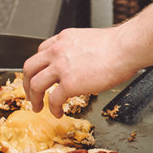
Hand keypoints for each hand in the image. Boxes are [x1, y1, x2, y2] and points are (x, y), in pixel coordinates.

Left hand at [23, 26, 141, 116]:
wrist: (125, 48)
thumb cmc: (118, 46)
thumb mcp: (89, 40)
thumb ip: (78, 50)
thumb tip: (82, 62)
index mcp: (63, 39)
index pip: (41, 52)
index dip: (38, 66)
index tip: (39, 75)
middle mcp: (57, 51)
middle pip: (29, 67)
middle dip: (27, 83)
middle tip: (30, 93)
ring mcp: (61, 67)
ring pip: (34, 84)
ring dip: (34, 98)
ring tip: (38, 107)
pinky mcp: (69, 83)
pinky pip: (53, 99)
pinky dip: (52, 108)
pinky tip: (57, 113)